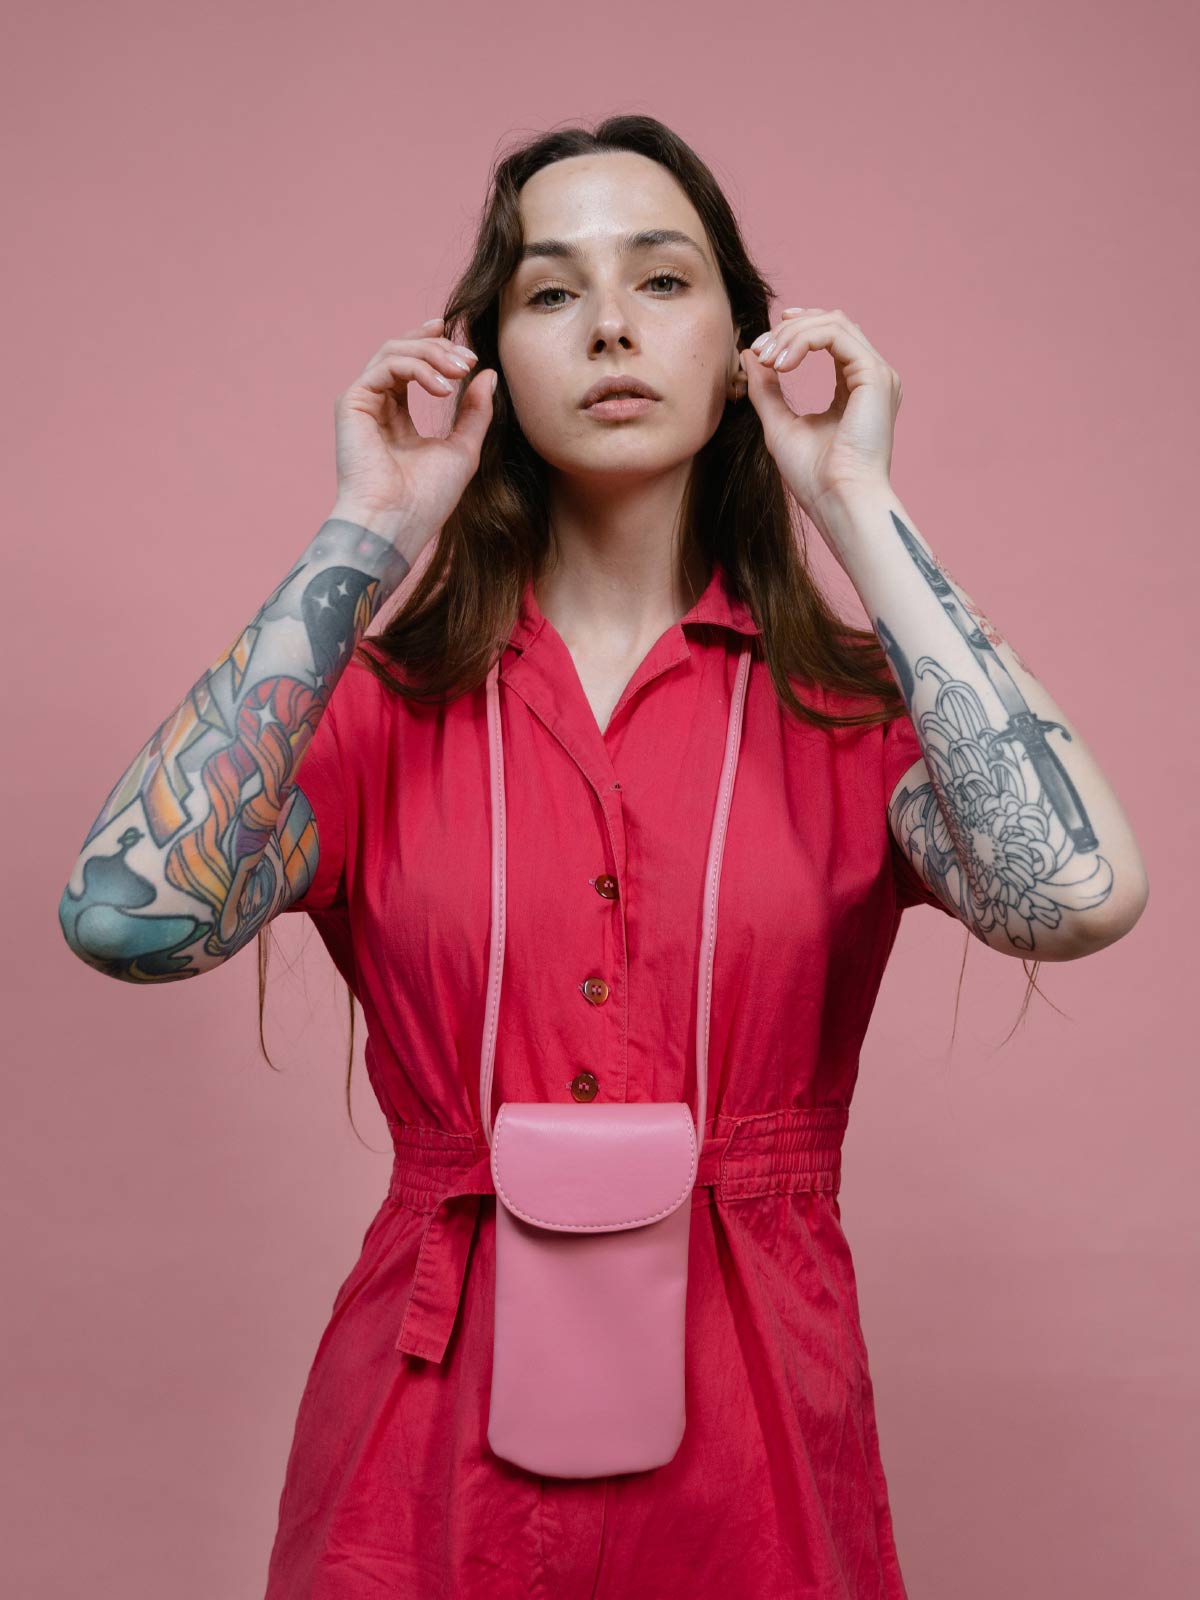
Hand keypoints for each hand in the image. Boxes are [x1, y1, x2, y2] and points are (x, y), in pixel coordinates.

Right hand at [332, 315, 497, 556]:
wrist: (398, 522)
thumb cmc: (427, 498)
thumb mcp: (463, 448)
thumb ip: (475, 412)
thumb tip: (488, 374)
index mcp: (396, 417)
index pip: (412, 365)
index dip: (435, 345)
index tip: (468, 351)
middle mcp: (376, 406)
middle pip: (403, 351)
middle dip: (439, 348)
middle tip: (470, 361)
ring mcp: (362, 403)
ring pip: (393, 351)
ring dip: (431, 354)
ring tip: (461, 371)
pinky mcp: (352, 403)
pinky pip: (386, 366)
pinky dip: (418, 369)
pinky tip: (443, 389)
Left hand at [740, 307, 899, 517]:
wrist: (838, 501)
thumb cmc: (815, 477)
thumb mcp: (779, 424)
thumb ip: (767, 389)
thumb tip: (751, 355)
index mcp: (856, 388)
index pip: (830, 337)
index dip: (794, 331)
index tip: (760, 349)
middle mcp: (871, 377)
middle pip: (832, 322)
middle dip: (789, 330)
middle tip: (759, 352)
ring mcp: (877, 374)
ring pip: (834, 322)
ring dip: (793, 334)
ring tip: (768, 359)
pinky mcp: (875, 376)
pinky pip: (836, 334)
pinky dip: (804, 341)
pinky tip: (782, 365)